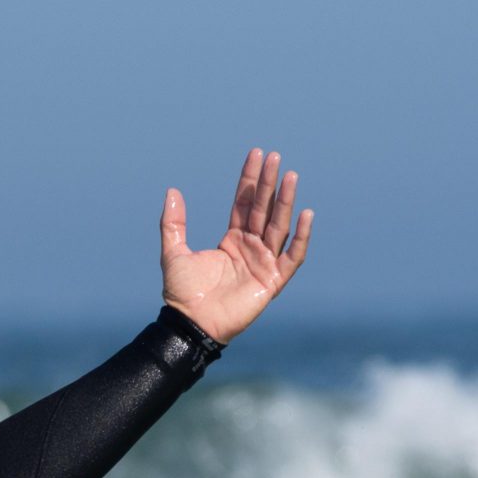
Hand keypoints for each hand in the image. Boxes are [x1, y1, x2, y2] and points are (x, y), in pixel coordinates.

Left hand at [158, 148, 314, 343]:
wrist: (191, 323)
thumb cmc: (183, 293)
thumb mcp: (173, 252)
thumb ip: (173, 223)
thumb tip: (172, 191)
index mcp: (232, 240)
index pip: (245, 203)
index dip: (251, 179)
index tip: (257, 154)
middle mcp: (251, 248)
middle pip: (264, 209)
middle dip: (269, 183)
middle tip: (275, 157)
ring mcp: (264, 263)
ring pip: (279, 226)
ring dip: (286, 201)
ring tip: (291, 175)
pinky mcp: (273, 281)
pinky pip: (292, 256)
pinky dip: (300, 237)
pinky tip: (305, 214)